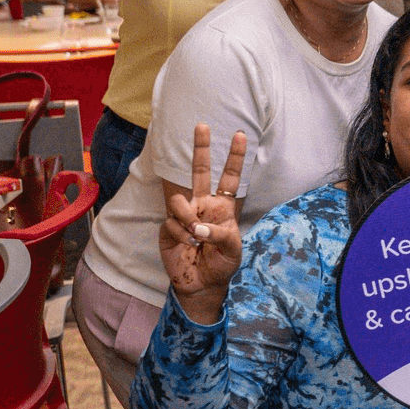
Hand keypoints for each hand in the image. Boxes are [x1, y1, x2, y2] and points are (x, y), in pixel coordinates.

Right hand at [159, 124, 246, 324]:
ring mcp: (184, 214)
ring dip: (187, 216)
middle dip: (201, 148)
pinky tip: (188, 246)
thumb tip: (200, 225)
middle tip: (202, 125)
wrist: (201, 283)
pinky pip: (171, 222)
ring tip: (196, 236)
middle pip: (199, 171)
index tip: (241, 135)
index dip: (235, 158)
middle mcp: (203, 205)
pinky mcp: (167, 227)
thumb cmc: (221, 263)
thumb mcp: (233, 250)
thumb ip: (221, 234)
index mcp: (223, 206)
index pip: (230, 177)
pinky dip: (181, 234)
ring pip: (179, 200)